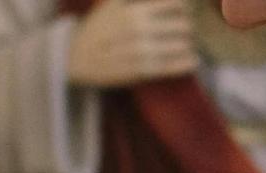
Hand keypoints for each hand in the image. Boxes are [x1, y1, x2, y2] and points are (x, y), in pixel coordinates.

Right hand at [67, 0, 198, 89]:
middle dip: (186, 28)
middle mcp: (141, 30)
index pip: (175, 5)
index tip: (184, 12)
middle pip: (181, 27)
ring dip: (187, 46)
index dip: (184, 9)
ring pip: (180, 47)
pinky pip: (171, 67)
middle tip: (185, 31)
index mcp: (136, 11)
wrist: (75, 59)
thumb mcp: (112, 3)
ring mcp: (141, 52)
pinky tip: (191, 61)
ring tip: (187, 46)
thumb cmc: (96, 29)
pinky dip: (185, 64)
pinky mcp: (140, 72)